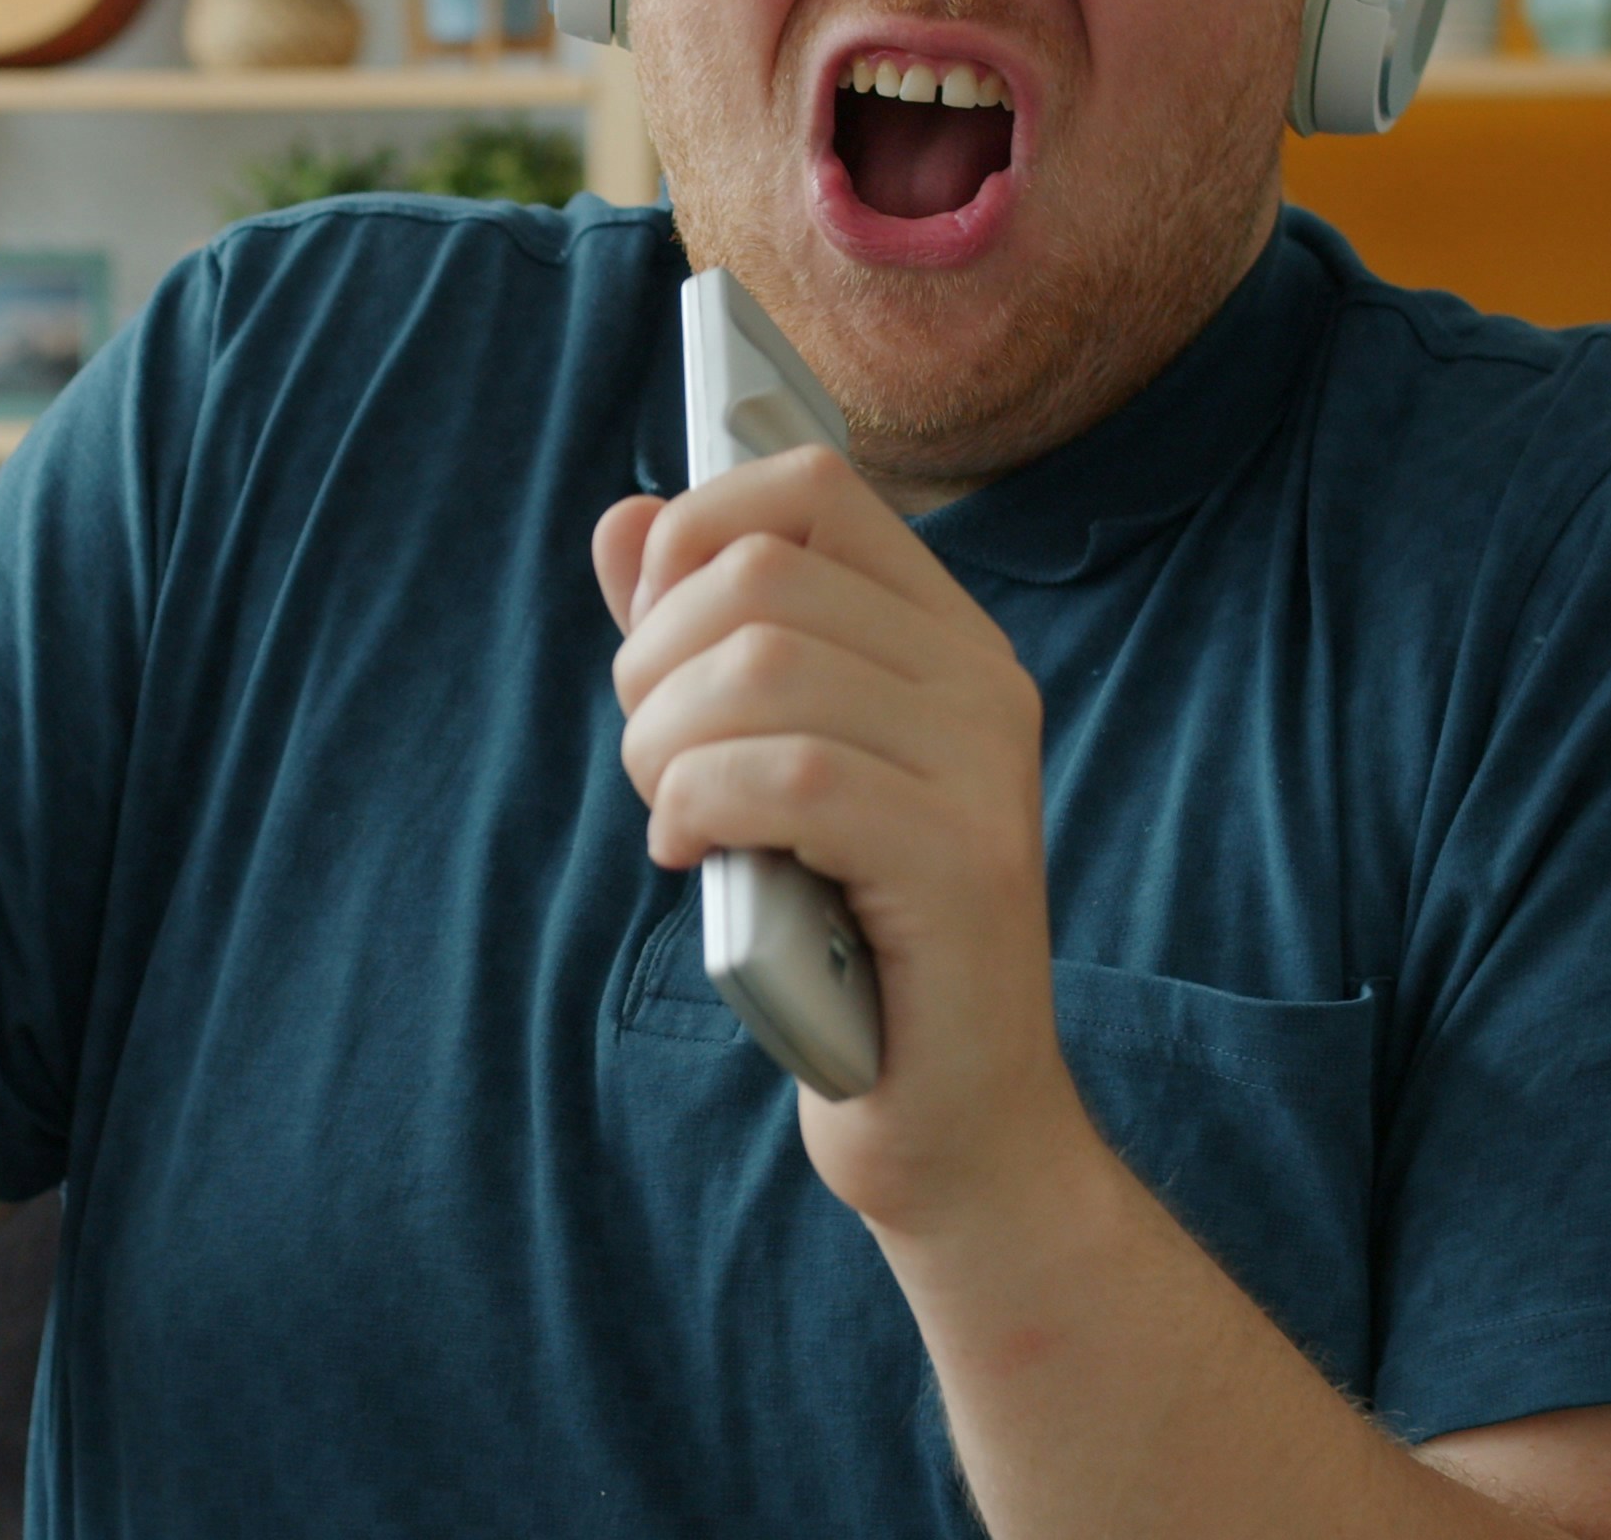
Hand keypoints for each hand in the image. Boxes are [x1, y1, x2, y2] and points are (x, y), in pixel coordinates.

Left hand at [592, 446, 1097, 1230]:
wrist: (951, 1123)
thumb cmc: (843, 945)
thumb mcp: (754, 768)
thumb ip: (697, 643)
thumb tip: (626, 520)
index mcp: (944, 639)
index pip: (810, 488)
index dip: (692, 539)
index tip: (651, 644)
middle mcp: (983, 681)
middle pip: (761, 577)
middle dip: (654, 667)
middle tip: (657, 767)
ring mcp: (984, 769)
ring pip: (764, 666)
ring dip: (666, 745)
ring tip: (676, 818)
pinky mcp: (962, 864)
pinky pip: (790, 775)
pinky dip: (703, 805)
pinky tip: (694, 857)